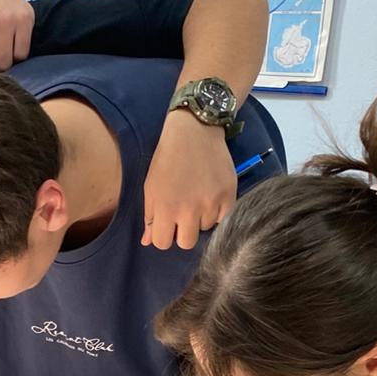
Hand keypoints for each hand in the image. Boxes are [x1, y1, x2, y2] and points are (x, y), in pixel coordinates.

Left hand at [141, 113, 237, 250]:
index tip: (168, 225)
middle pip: (186, 243)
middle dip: (183, 232)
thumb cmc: (168, 159)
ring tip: (199, 197)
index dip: (164, 235)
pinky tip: (212, 197)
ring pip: (205, 229)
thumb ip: (150, 216)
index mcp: (166, 208)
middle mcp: (189, 210)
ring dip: (201, 219)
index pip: (163, 243)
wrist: (195, 132)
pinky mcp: (229, 196)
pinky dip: (218, 212)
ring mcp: (211, 204)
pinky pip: (224, 219)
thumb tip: (147, 242)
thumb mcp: (151, 187)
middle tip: (184, 215)